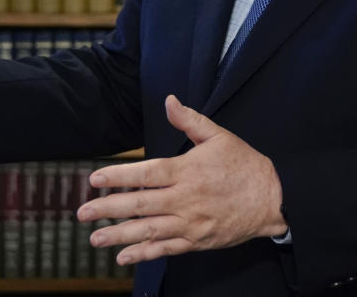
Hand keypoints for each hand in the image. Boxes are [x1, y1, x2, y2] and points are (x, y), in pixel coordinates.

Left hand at [76, 95, 286, 264]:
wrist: (274, 199)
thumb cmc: (245, 165)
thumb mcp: (220, 136)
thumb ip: (191, 120)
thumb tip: (170, 101)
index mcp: (187, 171)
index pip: (146, 174)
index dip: (119, 177)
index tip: (95, 179)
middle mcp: (185, 199)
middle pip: (140, 205)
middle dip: (108, 209)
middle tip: (82, 213)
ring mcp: (191, 223)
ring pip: (149, 231)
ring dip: (119, 236)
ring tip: (95, 238)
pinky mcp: (197, 241)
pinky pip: (166, 249)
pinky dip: (144, 254)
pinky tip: (124, 256)